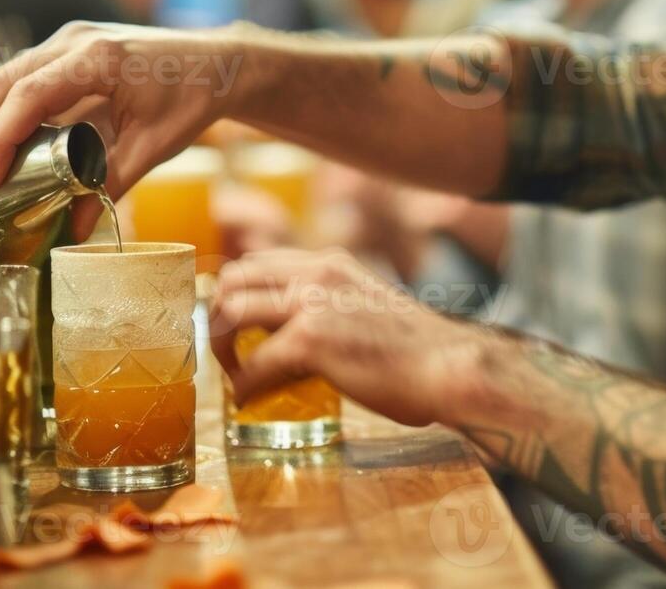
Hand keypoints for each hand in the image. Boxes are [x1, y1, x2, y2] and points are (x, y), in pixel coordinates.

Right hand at [0, 22, 241, 237]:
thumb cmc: (191, 98)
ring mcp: (69, 41)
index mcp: (97, 59)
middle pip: (2, 82)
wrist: (218, 64)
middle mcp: (75, 42)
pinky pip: (20, 75)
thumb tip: (73, 229)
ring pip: (4, 75)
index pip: (28, 95)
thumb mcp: (154, 146)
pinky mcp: (68, 49)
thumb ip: (112, 184)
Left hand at [209, 249, 481, 426]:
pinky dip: (242, 386)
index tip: (232, 326)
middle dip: (217, 315)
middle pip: (233, 278)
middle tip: (226, 351)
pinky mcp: (311, 340)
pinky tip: (247, 401)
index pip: (257, 263)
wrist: (448, 366)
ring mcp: (311, 303)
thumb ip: (330, 309)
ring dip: (220, 347)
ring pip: (231, 311)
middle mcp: (316, 274)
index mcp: (329, 263)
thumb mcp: (366, 306)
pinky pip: (253, 364)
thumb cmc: (416, 350)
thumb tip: (295, 341)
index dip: (234, 294)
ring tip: (232, 375)